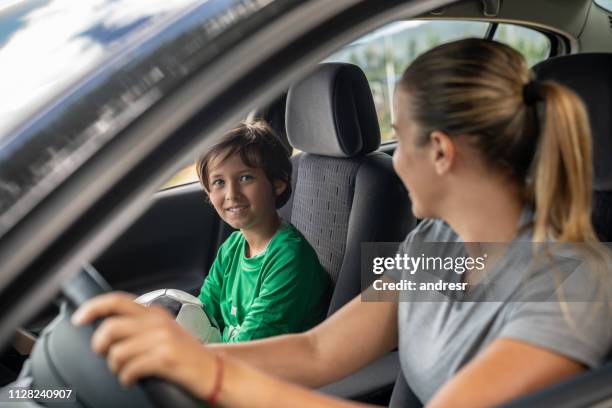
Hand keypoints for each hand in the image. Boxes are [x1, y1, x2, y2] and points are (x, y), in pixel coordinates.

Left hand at [72, 292, 215, 399]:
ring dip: (115, 367)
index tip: (79, 319)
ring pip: (117, 352)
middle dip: (99, 345)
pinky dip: (126, 378)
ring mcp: (162, 339)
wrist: (213, 371)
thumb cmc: (186, 354)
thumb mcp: (164, 330)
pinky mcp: (165, 358)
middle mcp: (157, 322)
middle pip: (111, 327)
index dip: (93, 307)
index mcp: (154, 312)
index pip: (116, 300)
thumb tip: (106, 328)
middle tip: (104, 354)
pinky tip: (132, 379)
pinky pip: (129, 369)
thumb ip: (140, 324)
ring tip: (124, 370)